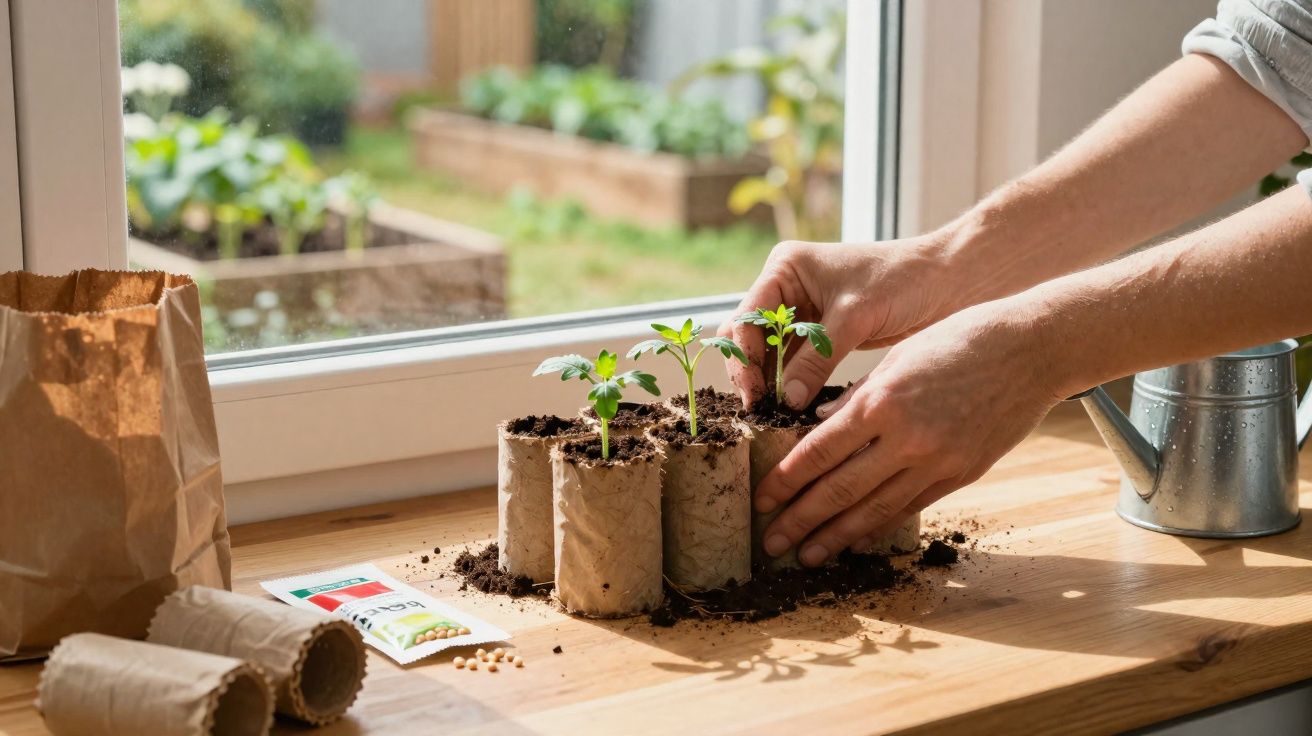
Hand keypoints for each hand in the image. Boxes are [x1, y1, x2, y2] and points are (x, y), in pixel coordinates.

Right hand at [722, 236, 959, 409]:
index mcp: (786, 267)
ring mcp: (800, 310)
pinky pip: (792, 361)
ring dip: (768, 380)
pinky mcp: (819, 332)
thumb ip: (815, 359)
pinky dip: (789, 381)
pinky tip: (791, 406)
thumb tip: (784, 402)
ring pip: (768, 351)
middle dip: (750, 370)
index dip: (745, 357)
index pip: (747, 317)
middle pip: (749, 335)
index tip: (754, 395)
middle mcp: (786, 286)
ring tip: (772, 413)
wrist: (948, 281)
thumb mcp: (854, 318)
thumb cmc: (903, 282)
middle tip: (758, 408)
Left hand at [755, 299, 1068, 565]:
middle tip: (771, 542)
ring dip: (836, 536)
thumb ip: (857, 396)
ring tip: (808, 555)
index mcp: (880, 401)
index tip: (762, 499)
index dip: (785, 480)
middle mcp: (905, 437)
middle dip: (800, 519)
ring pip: (874, 509)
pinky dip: (880, 526)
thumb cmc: (960, 340)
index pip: (818, 452)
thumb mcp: (897, 357)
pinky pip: (911, 507)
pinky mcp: (962, 474)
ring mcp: (936, 461)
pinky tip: (857, 540)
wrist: (1031, 350)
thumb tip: (819, 427)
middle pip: (839, 489)